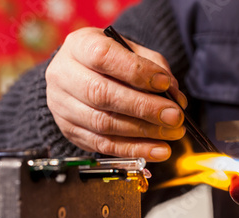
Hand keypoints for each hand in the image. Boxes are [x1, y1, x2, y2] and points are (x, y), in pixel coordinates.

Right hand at [46, 27, 187, 160]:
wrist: (82, 76)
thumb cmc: (114, 62)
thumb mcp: (135, 53)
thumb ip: (157, 69)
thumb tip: (176, 98)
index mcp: (79, 46)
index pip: (104, 57)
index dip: (136, 72)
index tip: (165, 84)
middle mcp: (64, 75)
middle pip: (102, 94)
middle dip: (144, 108)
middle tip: (174, 116)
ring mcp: (63, 106)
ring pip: (103, 124)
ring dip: (144, 132)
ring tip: (173, 133)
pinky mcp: (71, 132)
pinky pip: (104, 145)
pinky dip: (136, 150)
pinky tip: (159, 150)